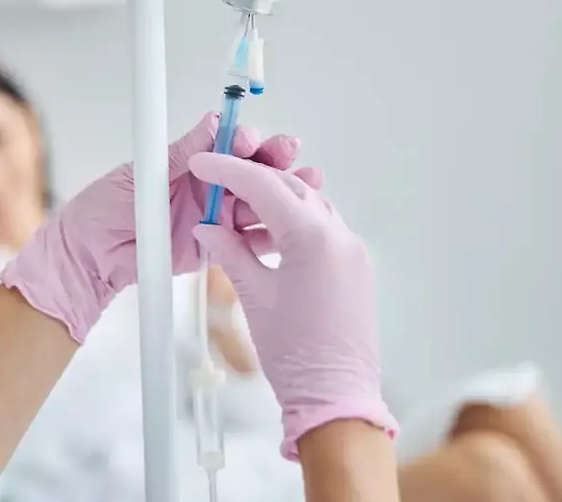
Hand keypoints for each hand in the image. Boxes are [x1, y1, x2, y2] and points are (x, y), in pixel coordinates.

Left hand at [0, 112, 312, 342]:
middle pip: (250, 170)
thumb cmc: (101, 209)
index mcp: (188, 162)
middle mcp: (205, 187)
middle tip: (288, 152)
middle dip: (273, 159)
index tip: (248, 139)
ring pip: (258, 202)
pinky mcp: (215, 248)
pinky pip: (248, 240)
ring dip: (283, 192)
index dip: (242, 139)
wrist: (87, 257)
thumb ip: (182, 153)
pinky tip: (291, 224)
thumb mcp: (142, 174)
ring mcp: (213, 217)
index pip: (226, 144)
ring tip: (308, 182)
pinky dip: (271, 232)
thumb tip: (212, 122)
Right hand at [189, 153, 397, 460]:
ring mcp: (352, 253)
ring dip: (273, 203)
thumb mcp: (253, 296)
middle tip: (217, 187)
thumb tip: (210, 230)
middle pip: (290, 189)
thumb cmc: (297, 356)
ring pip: (309, 207)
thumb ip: (230, 253)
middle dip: (251, 182)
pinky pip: (322, 231)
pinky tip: (264, 241)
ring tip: (236, 219)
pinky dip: (292, 225)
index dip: (228, 171)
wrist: (335, 397)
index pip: (264, 186)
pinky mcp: (355, 269)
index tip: (205, 164)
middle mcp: (340, 238)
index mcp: (314, 239)